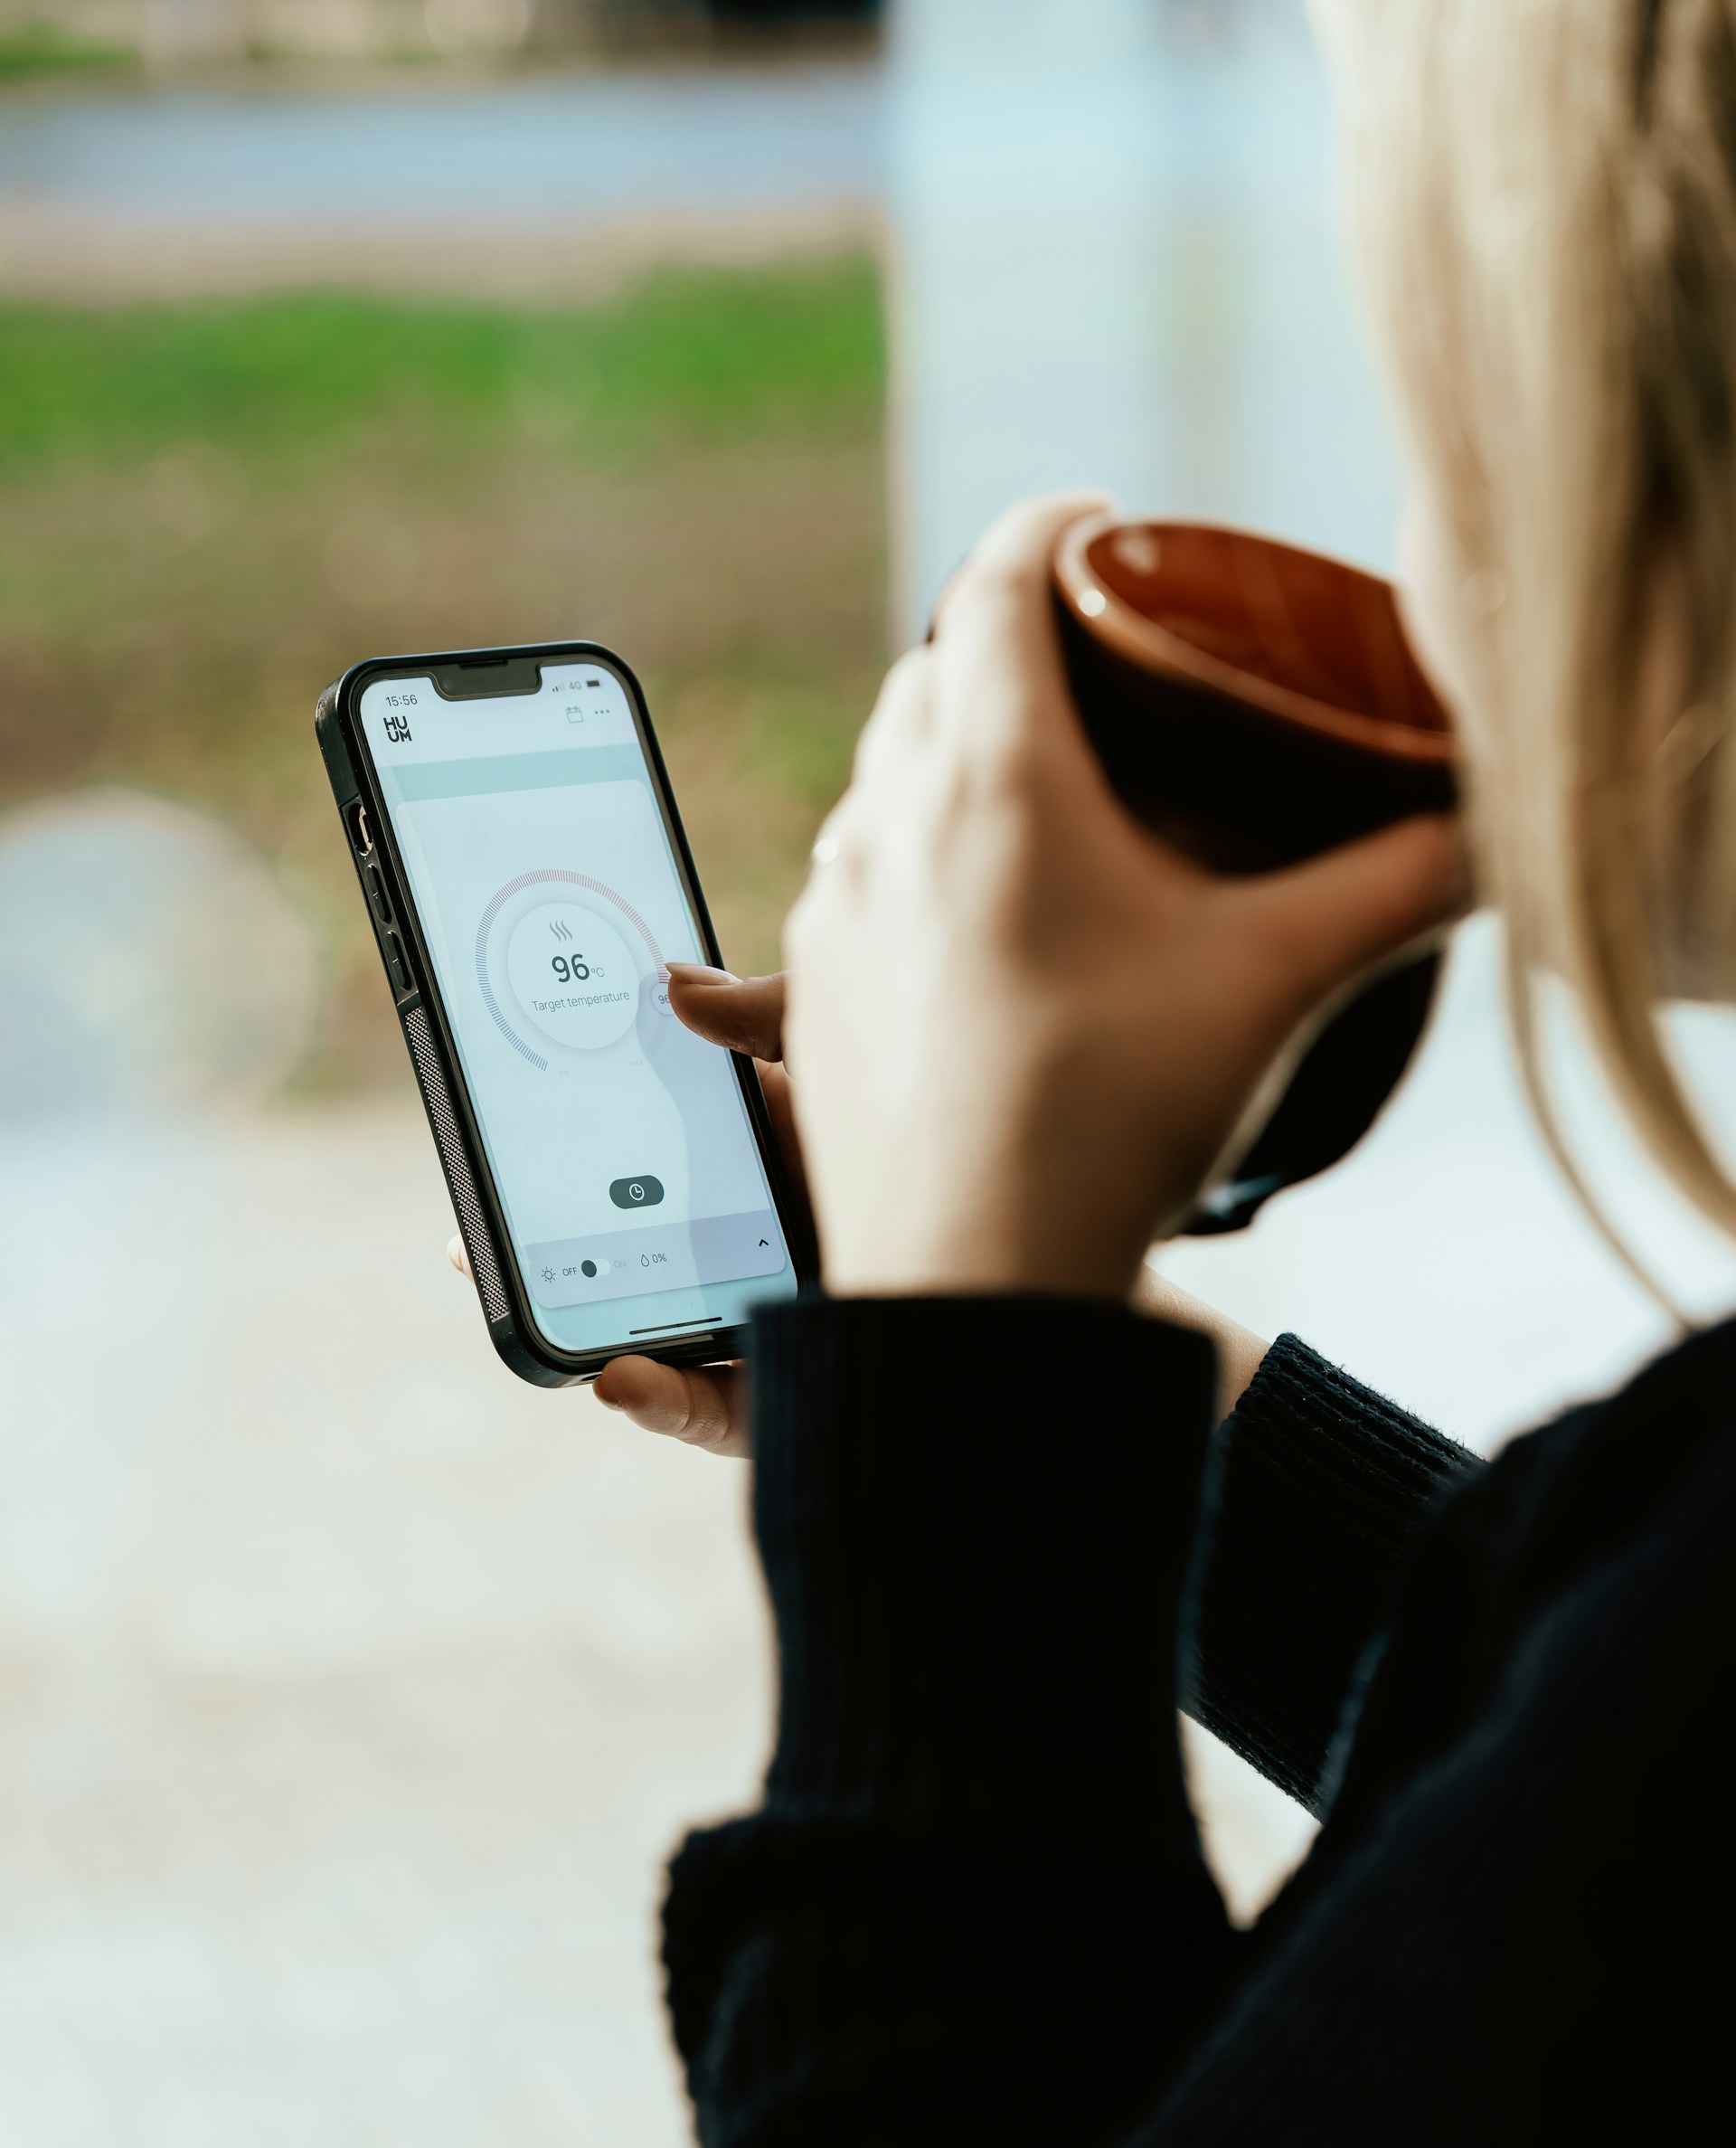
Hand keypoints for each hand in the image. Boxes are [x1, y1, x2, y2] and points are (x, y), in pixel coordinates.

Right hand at [445, 962, 1272, 1446]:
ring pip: (649, 1336)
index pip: (637, 1156)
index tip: (481, 1137)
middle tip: (469, 1226)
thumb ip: (774, 1018)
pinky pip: (719, 1413)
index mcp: (760, 1164)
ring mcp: (780, 1324)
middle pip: (623, 1256)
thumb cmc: (992, 1128)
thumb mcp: (871, 1053)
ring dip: (576, 1321)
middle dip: (539, 1244)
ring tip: (513, 1293)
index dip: (556, 1151)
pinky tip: (615, 1376)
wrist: (1105, 1246)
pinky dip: (662, 1399)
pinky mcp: (813, 1393)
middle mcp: (758, 1252)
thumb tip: (672, 981)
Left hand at [784, 493, 1464, 1301]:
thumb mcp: (1278, 982)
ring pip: (880, 777)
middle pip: (931, 672)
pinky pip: (851, 882)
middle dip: (1002, 643)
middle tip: (1085, 664)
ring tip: (1031, 792)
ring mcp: (835, 912)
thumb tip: (1490, 833)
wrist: (972, 1284)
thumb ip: (1398, 886)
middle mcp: (888, 821)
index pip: (993, 582)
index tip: (1096, 522)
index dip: (1049, 529)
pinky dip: (905, 859)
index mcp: (995, 777)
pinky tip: (961, 918)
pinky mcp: (814, 998)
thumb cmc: (1111, 1117)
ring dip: (945, 755)